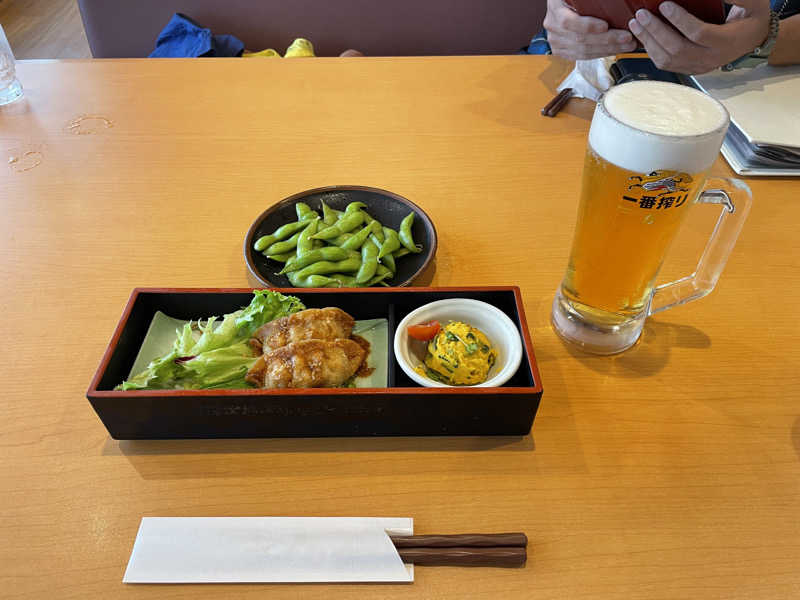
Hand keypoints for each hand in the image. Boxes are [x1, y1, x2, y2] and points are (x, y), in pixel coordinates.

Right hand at [544, 0, 636, 59]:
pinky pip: (582, 57)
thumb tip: (609, 0)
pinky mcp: (561, 51)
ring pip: (583, 51)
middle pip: (580, 39)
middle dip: (607, 40)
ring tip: (626, 46)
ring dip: (608, 50)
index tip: (606, 26)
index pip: (569, 22)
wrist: (563, 6)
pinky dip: (600, 54)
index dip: (588, 26)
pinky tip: (614, 50)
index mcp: (555, 9)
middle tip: (627, 37)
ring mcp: (556, 41)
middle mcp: (553, 27)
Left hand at [628, 0, 771, 73]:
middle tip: (641, 15)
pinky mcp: (690, 68)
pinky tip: (643, 36)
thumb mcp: (753, 3)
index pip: (697, 33)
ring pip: (667, 59)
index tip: (664, 5)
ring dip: (648, 41)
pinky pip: (666, 64)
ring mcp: (699, 66)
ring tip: (636, 24)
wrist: (753, 40)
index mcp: (726, 41)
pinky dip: (651, 51)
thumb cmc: (752, 18)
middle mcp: (710, 58)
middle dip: (655, 31)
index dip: (679, 20)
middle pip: (677, 48)